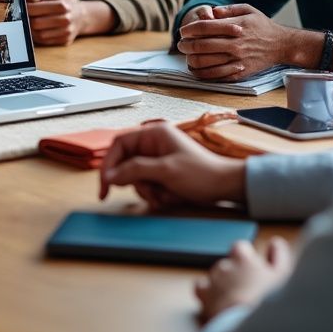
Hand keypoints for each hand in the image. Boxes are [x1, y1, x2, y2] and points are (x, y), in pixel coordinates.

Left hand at [25, 0, 86, 44]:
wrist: (83, 16)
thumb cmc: (69, 1)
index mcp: (64, 5)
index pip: (36, 8)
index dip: (26, 7)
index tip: (24, 5)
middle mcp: (66, 20)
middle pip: (36, 23)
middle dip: (27, 18)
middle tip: (25, 14)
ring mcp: (66, 32)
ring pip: (39, 34)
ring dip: (31, 28)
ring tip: (30, 20)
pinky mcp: (64, 41)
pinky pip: (45, 41)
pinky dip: (37, 35)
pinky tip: (37, 28)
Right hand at [99, 123, 245, 208]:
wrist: (227, 187)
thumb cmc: (201, 174)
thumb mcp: (165, 171)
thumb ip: (134, 170)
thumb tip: (109, 175)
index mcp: (153, 134)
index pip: (119, 144)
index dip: (108, 164)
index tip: (105, 184)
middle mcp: (153, 144)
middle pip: (125, 163)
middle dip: (136, 183)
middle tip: (149, 195)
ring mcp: (157, 159)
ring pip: (135, 177)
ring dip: (148, 191)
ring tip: (166, 197)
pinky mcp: (162, 173)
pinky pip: (147, 184)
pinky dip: (155, 194)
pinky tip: (171, 197)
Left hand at [177, 4, 291, 81]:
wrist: (282, 45)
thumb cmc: (262, 26)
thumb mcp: (248, 9)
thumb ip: (227, 9)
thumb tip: (210, 12)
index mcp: (235, 27)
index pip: (203, 27)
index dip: (188, 29)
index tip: (183, 31)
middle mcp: (235, 44)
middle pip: (200, 46)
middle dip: (185, 45)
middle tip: (180, 44)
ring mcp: (236, 60)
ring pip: (204, 62)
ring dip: (190, 59)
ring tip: (187, 56)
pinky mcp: (239, 73)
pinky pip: (214, 76)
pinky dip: (201, 73)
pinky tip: (196, 69)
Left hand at [195, 238, 293, 323]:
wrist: (243, 320)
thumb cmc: (264, 297)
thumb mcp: (280, 274)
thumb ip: (278, 255)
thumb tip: (275, 242)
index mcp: (241, 256)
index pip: (241, 247)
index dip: (247, 258)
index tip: (254, 269)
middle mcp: (224, 264)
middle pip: (228, 263)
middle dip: (236, 273)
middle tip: (248, 289)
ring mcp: (212, 279)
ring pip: (216, 276)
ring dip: (224, 283)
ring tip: (237, 299)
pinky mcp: (204, 294)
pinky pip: (201, 287)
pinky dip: (207, 291)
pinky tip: (217, 298)